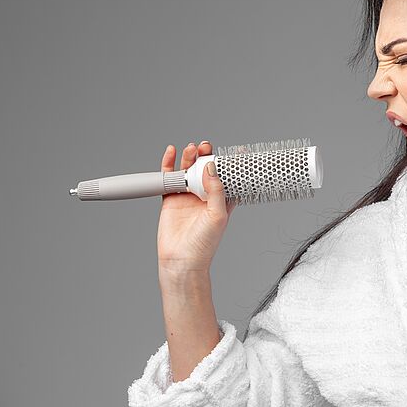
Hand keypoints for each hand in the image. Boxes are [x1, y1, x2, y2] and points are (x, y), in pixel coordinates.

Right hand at [156, 141, 236, 274]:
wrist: (181, 260)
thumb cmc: (204, 244)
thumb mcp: (218, 215)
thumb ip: (216, 190)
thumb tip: (210, 167)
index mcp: (222, 201)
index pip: (228, 178)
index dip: (232, 164)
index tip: (237, 151)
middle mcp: (205, 197)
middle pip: (206, 170)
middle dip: (207, 156)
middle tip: (206, 146)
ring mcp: (187, 196)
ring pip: (188, 170)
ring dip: (190, 157)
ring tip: (192, 149)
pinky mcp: (171, 199)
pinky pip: (169, 177)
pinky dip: (169, 164)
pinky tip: (171, 153)